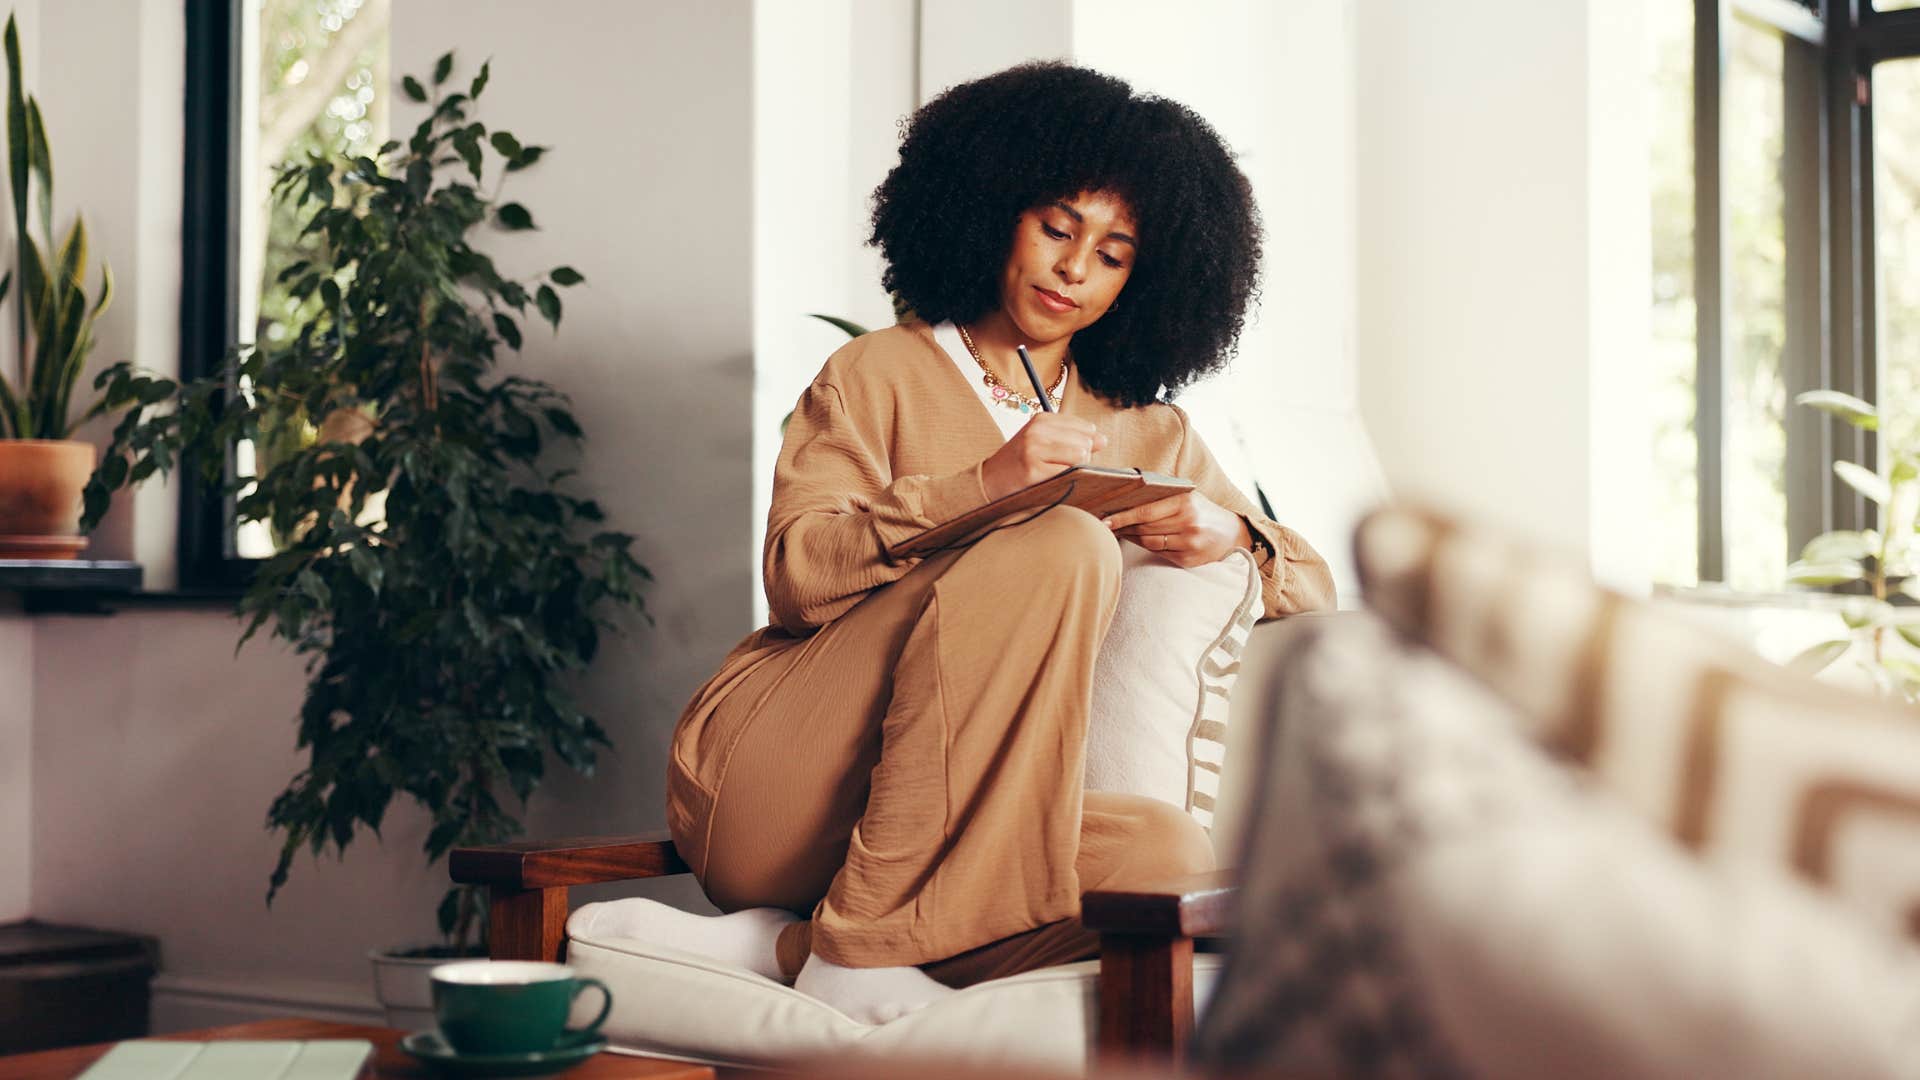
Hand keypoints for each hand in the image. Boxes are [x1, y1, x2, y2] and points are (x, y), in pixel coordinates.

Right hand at [980, 414, 1108, 500]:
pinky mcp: (1034, 470)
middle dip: (1082, 459)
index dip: (1085, 444)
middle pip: (1085, 443)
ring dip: (1075, 470)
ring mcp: (1034, 450)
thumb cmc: (1019, 463)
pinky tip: (1051, 481)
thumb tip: (1103, 440)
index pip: (1085, 428)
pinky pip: (1068, 473)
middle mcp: (1037, 431)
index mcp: (1041, 419)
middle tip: (1060, 467)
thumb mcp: (1042, 441)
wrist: (988, 481)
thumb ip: (1073, 438)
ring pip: (1080, 457)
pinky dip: (1066, 480)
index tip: (1070, 454)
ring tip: (1056, 473)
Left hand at [1101, 491, 1250, 567]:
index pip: (1146, 511)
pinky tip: (1138, 540)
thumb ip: (1163, 494)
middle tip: (1105, 524)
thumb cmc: (1203, 511)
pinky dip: (1146, 546)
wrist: (1233, 534)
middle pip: (1144, 528)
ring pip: (1149, 542)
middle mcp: (1188, 524)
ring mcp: (1188, 544)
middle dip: (1123, 527)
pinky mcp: (1188, 560)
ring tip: (1119, 531)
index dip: (1123, 517)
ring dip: (1131, 537)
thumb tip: (1129, 491)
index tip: (1105, 519)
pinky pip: (1158, 553)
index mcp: (1185, 503)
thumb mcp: (1188, 495)